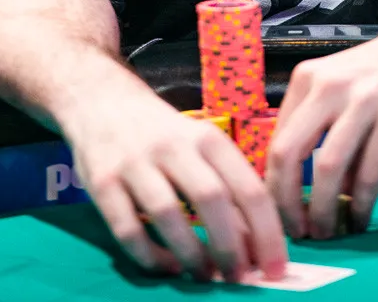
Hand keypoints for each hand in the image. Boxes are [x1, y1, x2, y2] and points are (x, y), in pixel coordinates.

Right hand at [61, 79, 287, 280]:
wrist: (102, 99)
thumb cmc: (163, 131)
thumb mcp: (200, 145)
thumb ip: (226, 185)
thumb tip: (255, 243)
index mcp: (207, 137)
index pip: (248, 187)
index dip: (266, 232)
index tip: (275, 269)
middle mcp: (173, 145)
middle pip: (211, 199)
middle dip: (230, 248)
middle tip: (239, 280)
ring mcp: (135, 162)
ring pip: (168, 215)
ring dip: (191, 255)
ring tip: (205, 276)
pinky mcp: (102, 182)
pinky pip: (127, 229)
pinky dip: (150, 256)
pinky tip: (168, 266)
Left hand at [266, 2, 377, 238]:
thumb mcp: (341, 85)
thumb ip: (320, 126)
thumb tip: (304, 185)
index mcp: (308, 79)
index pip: (275, 140)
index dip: (273, 185)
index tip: (279, 212)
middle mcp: (329, 87)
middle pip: (288, 153)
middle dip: (286, 203)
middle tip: (296, 232)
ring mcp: (362, 102)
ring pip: (327, 169)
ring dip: (323, 211)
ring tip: (328, 232)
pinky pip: (369, 173)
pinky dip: (361, 204)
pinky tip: (361, 218)